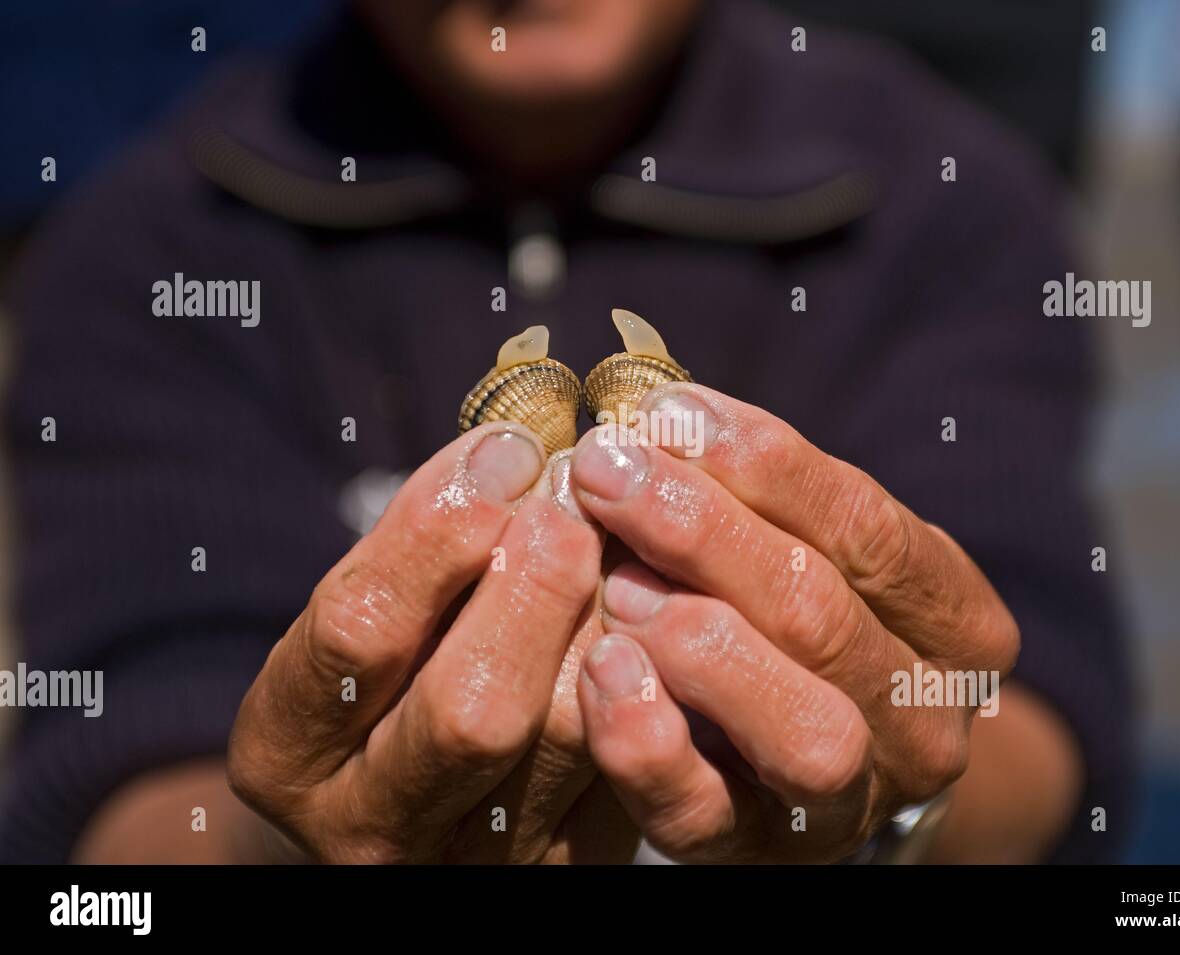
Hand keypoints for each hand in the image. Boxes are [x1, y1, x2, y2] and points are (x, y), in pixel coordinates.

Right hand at [227, 423, 637, 862]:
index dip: (440, 527)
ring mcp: (474, 864)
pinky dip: (655, 671)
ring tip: (622, 535)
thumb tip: (524, 447)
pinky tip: (661, 599)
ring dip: (606, 615)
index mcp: (289, 748)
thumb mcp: (377, 609)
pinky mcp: (567, 868)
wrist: (416, 795)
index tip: (507, 450)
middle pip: (472, 708)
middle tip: (576, 501)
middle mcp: (372, 827)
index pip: (360, 631)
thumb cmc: (393, 667)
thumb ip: (430, 542)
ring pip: (569, 734)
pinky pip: (633, 767)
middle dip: (535, 584)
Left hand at [568, 385, 1020, 862]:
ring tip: (619, 583)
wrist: (809, 768)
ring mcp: (848, 798)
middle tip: (609, 472)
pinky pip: (709, 815)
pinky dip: (652, 746)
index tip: (666, 410)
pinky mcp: (756, 853)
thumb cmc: (798, 618)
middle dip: (704, 531)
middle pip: (822, 614)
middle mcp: (923, 719)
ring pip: (802, 727)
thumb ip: (760, 491)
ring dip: (703, 643)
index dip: (763, 462)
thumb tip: (662, 411)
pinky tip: (602, 671)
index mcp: (956, 622)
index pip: (867, 527)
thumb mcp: (813, 547)